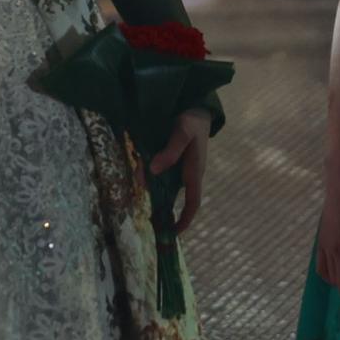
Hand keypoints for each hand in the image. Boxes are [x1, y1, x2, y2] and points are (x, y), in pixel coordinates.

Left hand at [147, 111, 210, 233]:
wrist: (197, 107)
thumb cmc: (192, 120)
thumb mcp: (182, 132)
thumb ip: (170, 151)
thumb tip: (154, 170)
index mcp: (194, 171)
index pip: (193, 202)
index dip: (185, 218)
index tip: (175, 232)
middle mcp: (188, 173)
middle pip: (177, 198)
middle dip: (166, 211)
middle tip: (150, 223)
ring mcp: (182, 167)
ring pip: (168, 187)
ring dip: (156, 195)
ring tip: (141, 201)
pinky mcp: (175, 159)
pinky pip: (164, 175)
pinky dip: (154, 180)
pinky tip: (141, 179)